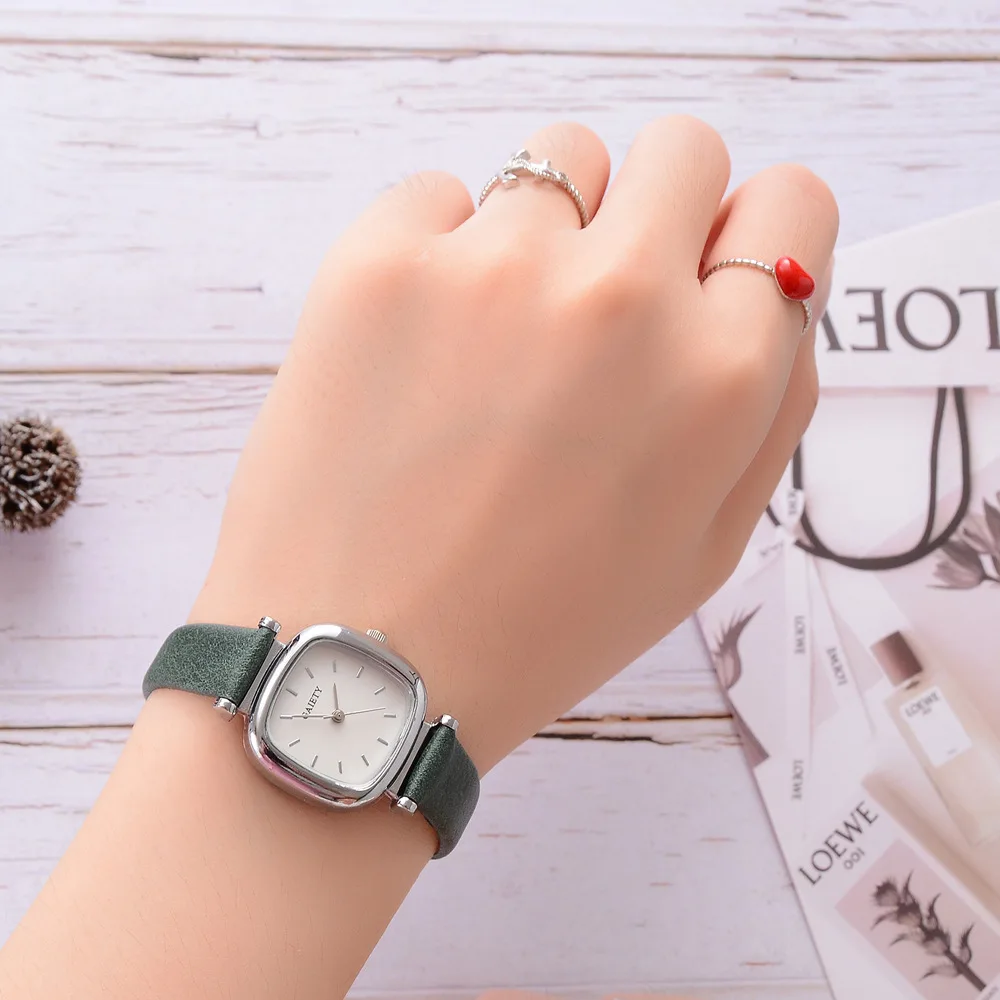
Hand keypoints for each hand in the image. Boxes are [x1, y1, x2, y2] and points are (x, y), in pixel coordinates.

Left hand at [192, 117, 836, 771]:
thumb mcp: (704, 548)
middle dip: (656, 213)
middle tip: (602, 298)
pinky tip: (420, 345)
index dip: (747, 239)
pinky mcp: (379, 261)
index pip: (790, 204)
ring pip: (560, 156)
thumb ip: (768, 404)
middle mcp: (622, 296)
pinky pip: (439, 193)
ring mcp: (494, 265)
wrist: (364, 668)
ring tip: (501, 331)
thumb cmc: (538, 625)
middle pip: (682, 150)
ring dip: (551, 225)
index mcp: (721, 373)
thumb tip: (771, 291)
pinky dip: (440, 249)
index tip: (704, 273)